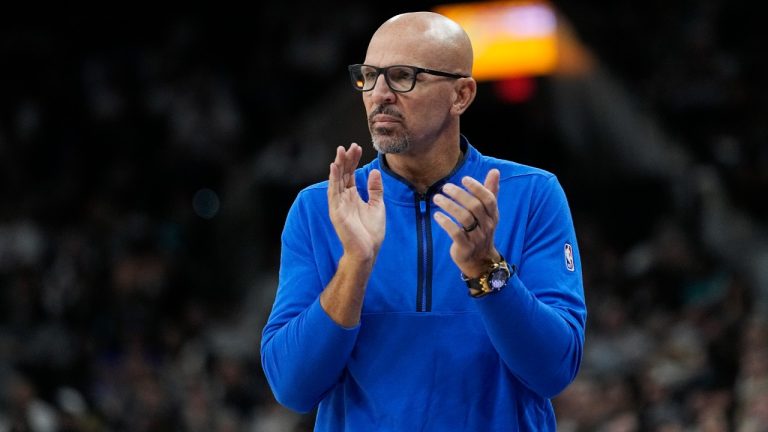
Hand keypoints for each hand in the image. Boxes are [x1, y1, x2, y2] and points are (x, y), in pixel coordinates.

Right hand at [328, 143, 384, 262]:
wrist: (368, 250)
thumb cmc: (372, 231)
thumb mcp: (377, 205)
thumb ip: (375, 189)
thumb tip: (374, 171)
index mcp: (353, 196)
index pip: (351, 174)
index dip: (354, 161)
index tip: (358, 148)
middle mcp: (344, 198)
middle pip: (344, 174)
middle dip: (346, 160)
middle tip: (351, 146)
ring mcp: (339, 204)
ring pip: (337, 180)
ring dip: (338, 165)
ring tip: (340, 151)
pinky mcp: (336, 210)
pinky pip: (333, 192)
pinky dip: (333, 179)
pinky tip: (334, 167)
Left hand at [432, 169, 500, 277]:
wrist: (479, 260)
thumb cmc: (481, 230)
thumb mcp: (488, 213)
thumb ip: (490, 192)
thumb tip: (495, 171)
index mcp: (493, 215)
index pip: (488, 199)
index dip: (477, 188)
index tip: (464, 179)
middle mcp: (487, 226)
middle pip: (475, 207)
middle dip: (459, 195)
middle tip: (445, 187)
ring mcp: (477, 237)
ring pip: (464, 218)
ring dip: (449, 206)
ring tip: (436, 198)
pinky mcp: (465, 247)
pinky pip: (455, 233)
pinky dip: (445, 222)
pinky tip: (437, 215)